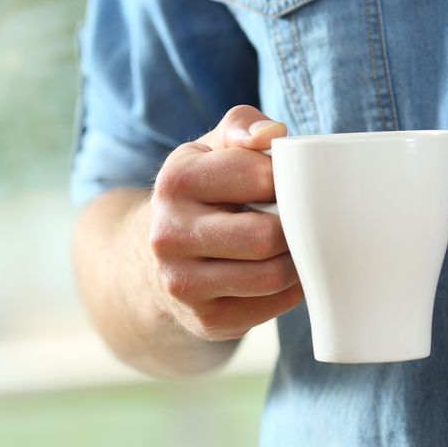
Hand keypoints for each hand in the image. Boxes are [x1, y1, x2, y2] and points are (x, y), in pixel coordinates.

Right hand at [149, 105, 303, 340]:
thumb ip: (242, 126)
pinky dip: (287, 292)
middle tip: (295, 221)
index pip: (259, 176)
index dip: (286, 179)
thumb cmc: (201, 195)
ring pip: (271, 277)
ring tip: (290, 247)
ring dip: (295, 262)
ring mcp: (183, 283)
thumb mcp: (211, 150)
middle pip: (265, 236)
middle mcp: (168, 234)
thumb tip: (272, 133)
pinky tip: (276, 274)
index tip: (286, 184)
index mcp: (175, 181)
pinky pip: (271, 308)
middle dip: (292, 228)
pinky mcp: (205, 320)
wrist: (152, 261)